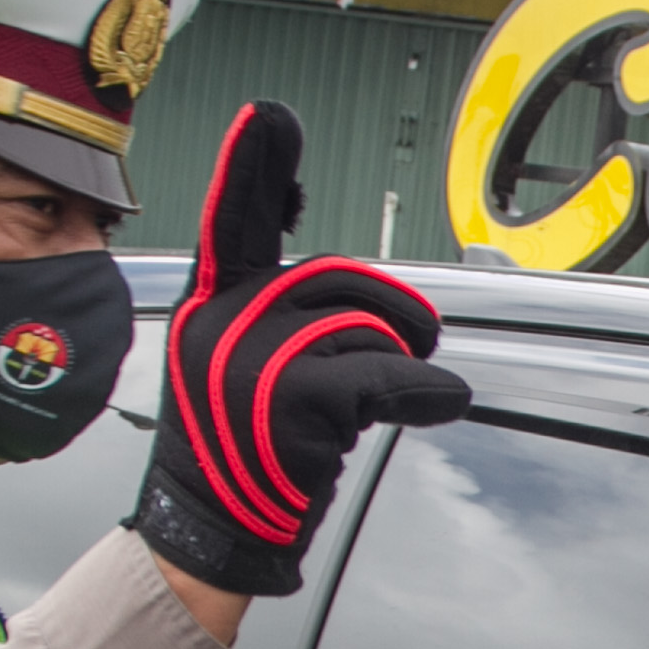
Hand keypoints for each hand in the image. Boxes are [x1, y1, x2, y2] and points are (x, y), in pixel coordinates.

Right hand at [130, 101, 472, 595]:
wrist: (208, 533)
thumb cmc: (238, 455)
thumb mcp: (236, 369)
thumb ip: (279, 319)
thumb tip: (362, 295)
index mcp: (209, 303)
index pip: (236, 221)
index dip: (257, 167)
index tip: (269, 115)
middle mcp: (221, 318)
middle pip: (340, 282)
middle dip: (394, 316)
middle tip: (415, 349)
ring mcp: (251, 356)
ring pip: (367, 329)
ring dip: (400, 363)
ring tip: (387, 401)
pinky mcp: (291, 397)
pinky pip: (386, 375)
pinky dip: (426, 392)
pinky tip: (440, 402)